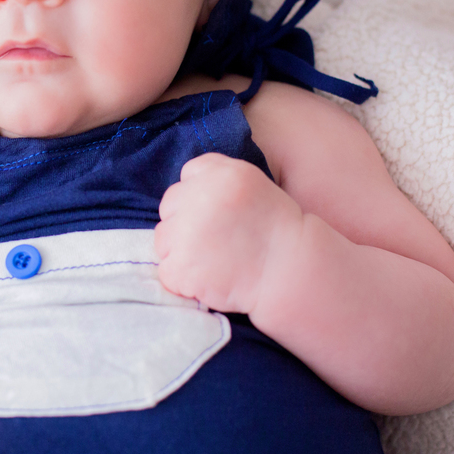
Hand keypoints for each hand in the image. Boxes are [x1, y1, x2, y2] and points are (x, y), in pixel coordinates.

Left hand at [154, 152, 300, 314]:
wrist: (290, 272)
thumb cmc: (275, 230)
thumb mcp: (252, 184)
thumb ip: (217, 178)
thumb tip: (183, 187)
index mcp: (220, 174)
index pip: (187, 176)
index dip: (199, 196)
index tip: (216, 214)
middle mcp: (200, 198)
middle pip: (170, 206)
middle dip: (185, 222)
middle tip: (214, 241)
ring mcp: (187, 233)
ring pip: (163, 239)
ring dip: (181, 251)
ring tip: (213, 261)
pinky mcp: (180, 266)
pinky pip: (166, 270)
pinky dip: (182, 279)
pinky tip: (209, 278)